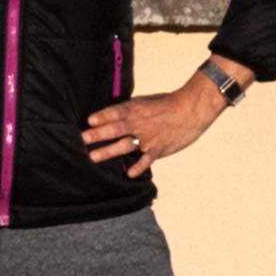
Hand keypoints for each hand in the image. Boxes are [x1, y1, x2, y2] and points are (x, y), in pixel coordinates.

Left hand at [87, 70, 231, 176]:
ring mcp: (148, 137)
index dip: (103, 116)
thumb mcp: (146, 102)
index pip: (117, 112)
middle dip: (98, 135)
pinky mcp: (158, 148)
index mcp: (136, 109)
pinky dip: (138, 166)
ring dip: (108, 151)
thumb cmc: (168, 104)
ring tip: (93, 157)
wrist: (191, 109)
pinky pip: (146, 159)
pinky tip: (128, 173)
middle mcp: (140, 123)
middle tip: (83, 139)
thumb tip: (113, 115)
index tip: (89, 120)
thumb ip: (130, 110)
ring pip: (125, 145)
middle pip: (116, 129)